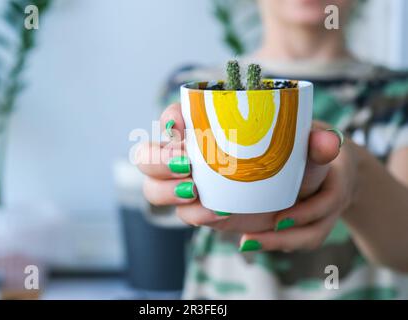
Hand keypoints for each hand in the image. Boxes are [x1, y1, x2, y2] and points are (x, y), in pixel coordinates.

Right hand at [136, 103, 354, 251]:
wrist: (294, 195)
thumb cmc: (295, 162)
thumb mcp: (307, 151)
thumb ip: (318, 143)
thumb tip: (329, 142)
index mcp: (206, 126)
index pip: (173, 116)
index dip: (168, 120)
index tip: (181, 128)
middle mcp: (189, 154)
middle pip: (148, 154)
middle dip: (158, 161)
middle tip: (187, 168)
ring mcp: (188, 183)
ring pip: (153, 186)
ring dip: (166, 191)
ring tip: (195, 194)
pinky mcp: (197, 207)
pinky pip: (182, 212)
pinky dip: (193, 214)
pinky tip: (215, 214)